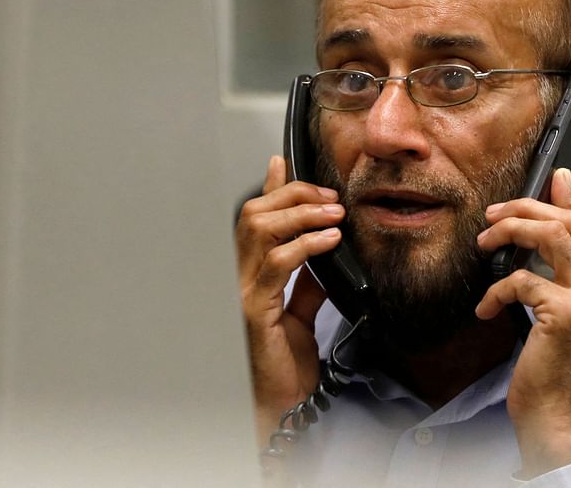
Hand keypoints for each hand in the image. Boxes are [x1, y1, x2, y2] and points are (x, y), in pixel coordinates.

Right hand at [236, 155, 344, 444]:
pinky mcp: (253, 310)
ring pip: (261, 229)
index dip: (269, 188)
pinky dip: (306, 245)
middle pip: (254, 214)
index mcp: (248, 275)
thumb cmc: (284, 366)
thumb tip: (324, 245)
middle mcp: (237, 278)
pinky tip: (329, 241)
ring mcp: (240, 292)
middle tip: (329, 197)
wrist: (282, 406)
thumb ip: (308, 279)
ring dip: (302, 214)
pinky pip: (278, 264)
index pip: (254, 218)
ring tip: (334, 214)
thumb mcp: (301, 312)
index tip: (287, 164)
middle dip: (293, 195)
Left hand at [475, 168, 570, 477]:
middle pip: (569, 224)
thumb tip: (546, 231)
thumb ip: (560, 275)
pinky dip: (496, 290)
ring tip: (485, 244)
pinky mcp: (567, 311)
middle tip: (493, 217)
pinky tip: (487, 309)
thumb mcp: (564, 318)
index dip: (565, 201)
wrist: (558, 417)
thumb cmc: (558, 372)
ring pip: (550, 236)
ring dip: (509, 232)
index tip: (551, 179)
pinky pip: (522, 279)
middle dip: (524, 211)